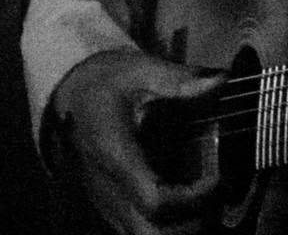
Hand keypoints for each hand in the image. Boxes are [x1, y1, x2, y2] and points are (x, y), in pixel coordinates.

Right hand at [50, 48, 223, 233]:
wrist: (67, 96)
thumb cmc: (104, 83)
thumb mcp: (138, 69)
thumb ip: (179, 80)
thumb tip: (220, 80)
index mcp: (116, 155)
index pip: (154, 200)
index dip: (192, 198)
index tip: (216, 177)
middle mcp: (109, 188)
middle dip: (188, 226)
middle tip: (213, 199)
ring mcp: (107, 201)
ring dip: (177, 229)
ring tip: (202, 202)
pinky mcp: (109, 205)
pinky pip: (136, 231)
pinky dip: (164, 227)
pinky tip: (184, 202)